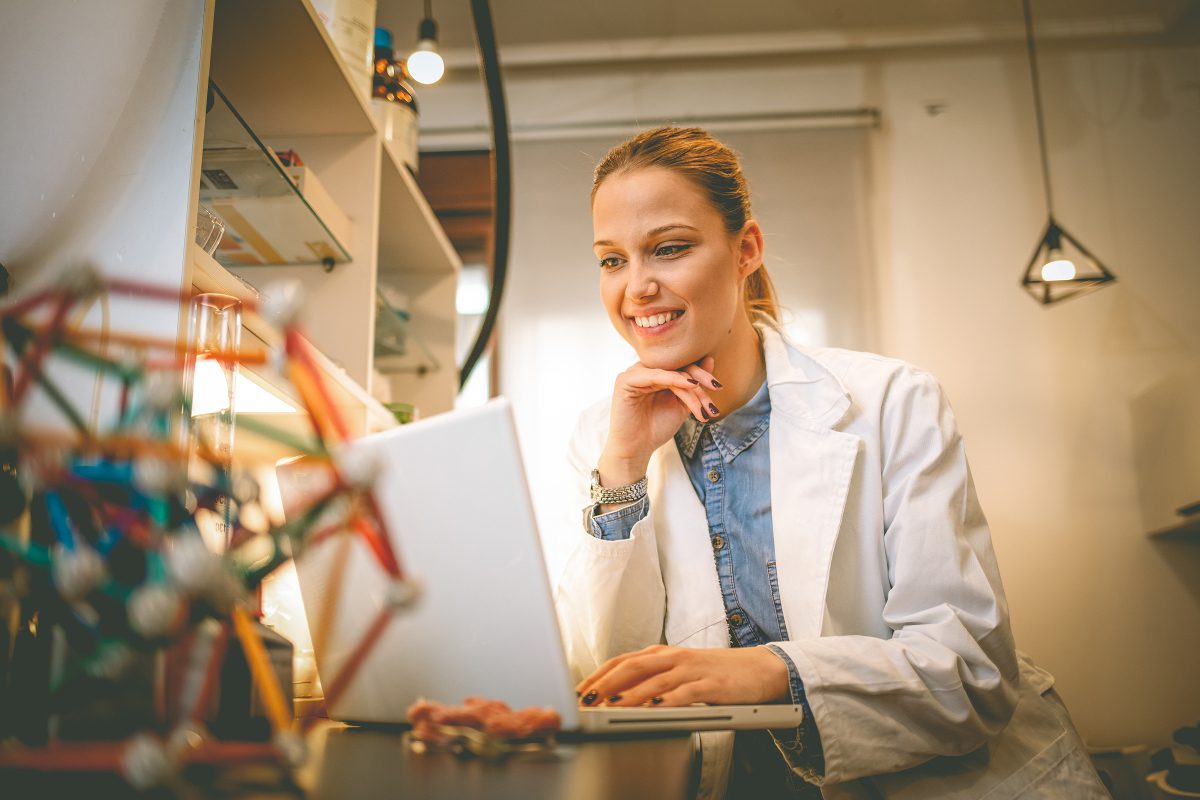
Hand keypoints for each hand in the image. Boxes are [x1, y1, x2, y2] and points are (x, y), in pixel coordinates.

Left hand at [575, 645, 790, 706]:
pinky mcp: (711, 684)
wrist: (760, 669)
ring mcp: (693, 669)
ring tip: (611, 706)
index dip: (599, 674)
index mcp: (663, 654)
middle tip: (586, 699)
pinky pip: (686, 692)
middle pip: (633, 667)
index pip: (623, 661)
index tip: (579, 690)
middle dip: (606, 683)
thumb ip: (653, 679)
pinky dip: (669, 700)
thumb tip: (620, 695)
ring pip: (655, 680)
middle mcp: (674, 658)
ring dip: (631, 694)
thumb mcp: (680, 671)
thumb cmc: (716, 673)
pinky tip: (655, 709)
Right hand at [597, 357, 721, 487]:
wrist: (636, 450)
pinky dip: (673, 379)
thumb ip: (693, 385)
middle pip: (677, 365)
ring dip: (690, 387)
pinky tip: (690, 385)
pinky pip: (654, 375)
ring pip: (669, 372)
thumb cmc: (656, 428)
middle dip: (699, 378)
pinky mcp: (625, 380)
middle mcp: (644, 370)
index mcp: (655, 374)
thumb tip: (710, 358)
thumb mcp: (682, 404)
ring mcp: (634, 373)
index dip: (701, 374)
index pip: (681, 366)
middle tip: (717, 388)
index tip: (719, 387)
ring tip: (703, 404)